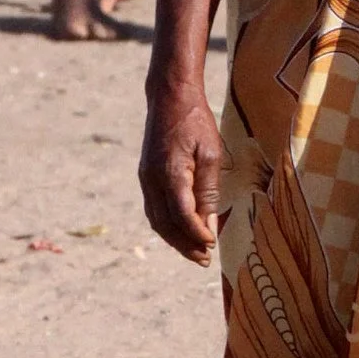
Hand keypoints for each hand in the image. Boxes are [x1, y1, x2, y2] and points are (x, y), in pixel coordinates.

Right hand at [139, 81, 223, 264]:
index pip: (181, 215)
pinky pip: (154, 209)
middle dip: (184, 245)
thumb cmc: (196, 122)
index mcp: (170, 173)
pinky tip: (182, 232)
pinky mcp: (146, 176)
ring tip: (195, 252)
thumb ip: (209, 190)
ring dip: (174, 239)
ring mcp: (146, 179)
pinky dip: (167, 225)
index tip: (212, 245)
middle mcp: (152, 180)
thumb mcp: (211, 153)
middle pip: (165, 224)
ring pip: (156, 220)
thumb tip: (210, 224)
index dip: (196, 234)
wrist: (169, 98)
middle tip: (204, 259)